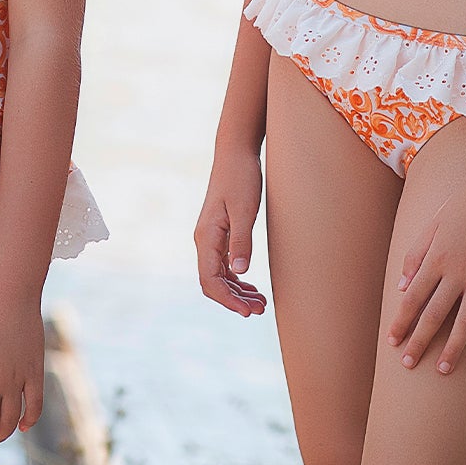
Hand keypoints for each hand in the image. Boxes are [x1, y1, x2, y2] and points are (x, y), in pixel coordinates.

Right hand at [195, 146, 267, 315]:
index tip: (247, 311)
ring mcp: (212, 237)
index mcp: (206, 237)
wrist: (235, 153)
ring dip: (238, 291)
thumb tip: (239, 272)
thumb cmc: (240, 177)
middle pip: (214, 282)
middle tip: (260, 310)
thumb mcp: (244, 209)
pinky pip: (224, 263)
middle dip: (235, 299)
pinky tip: (251, 285)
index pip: (210, 280)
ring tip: (260, 302)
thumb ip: (241, 240)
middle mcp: (204, 240)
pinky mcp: (221, 232)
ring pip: (220, 275)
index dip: (228, 300)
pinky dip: (237, 277)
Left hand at [387, 173, 465, 374]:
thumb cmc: (465, 202)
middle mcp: (456, 273)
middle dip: (419, 342)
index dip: (400, 322)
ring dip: (454, 348)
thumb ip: (415, 254)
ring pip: (465, 321)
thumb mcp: (432, 224)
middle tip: (409, 364)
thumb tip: (402, 286)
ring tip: (444, 369)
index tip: (392, 341)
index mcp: (435, 259)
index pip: (411, 299)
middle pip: (433, 315)